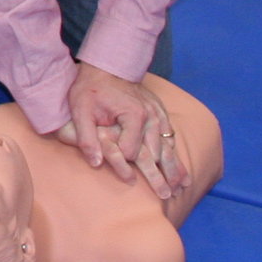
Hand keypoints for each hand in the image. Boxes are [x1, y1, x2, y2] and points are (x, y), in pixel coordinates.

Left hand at [51, 62, 184, 200]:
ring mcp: (158, 114)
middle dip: (162, 176)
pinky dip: (176, 152)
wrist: (107, 66)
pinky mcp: (160, 112)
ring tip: (181, 187)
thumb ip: (87, 138)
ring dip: (175, 167)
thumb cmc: (90, 89)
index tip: (121, 168)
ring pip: (168, 146)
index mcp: (133, 115)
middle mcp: (151, 116)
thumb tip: (96, 164)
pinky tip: (180, 165)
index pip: (131, 150)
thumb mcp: (81, 110)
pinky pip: (170, 136)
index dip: (122, 160)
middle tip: (168, 196)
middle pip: (157, 153)